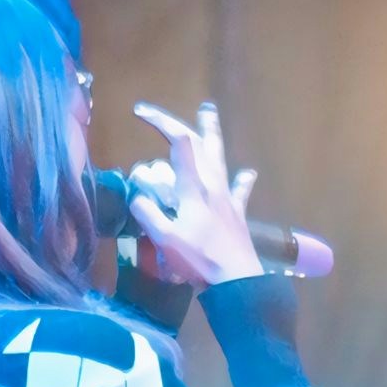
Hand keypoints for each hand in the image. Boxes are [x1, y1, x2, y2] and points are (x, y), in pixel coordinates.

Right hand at [125, 101, 262, 286]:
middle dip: (194, 122)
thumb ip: (148, 214)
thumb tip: (138, 197)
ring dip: (214, 137)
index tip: (141, 113)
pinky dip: (243, 180)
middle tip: (190, 105)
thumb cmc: (200, 260)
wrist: (237, 281)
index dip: (161, 122)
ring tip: (212, 118)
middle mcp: (213, 186)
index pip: (179, 142)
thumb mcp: (165, 238)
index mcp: (194, 187)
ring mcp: (228, 199)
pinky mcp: (237, 214)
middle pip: (204, 144)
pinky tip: (249, 173)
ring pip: (220, 159)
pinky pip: (240, 191)